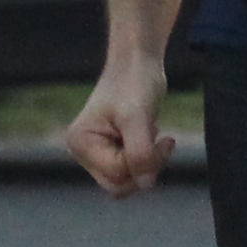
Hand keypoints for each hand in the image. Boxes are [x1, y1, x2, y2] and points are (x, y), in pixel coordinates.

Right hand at [64, 55, 173, 195]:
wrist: (139, 62)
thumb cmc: (134, 83)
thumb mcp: (138, 118)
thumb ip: (140, 153)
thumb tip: (145, 185)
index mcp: (81, 142)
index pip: (117, 174)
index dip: (145, 162)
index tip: (166, 138)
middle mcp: (83, 151)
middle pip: (118, 184)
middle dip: (145, 168)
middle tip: (163, 143)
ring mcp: (96, 152)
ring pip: (126, 179)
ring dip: (147, 162)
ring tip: (154, 134)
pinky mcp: (110, 150)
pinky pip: (131, 170)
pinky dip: (146, 158)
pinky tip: (150, 134)